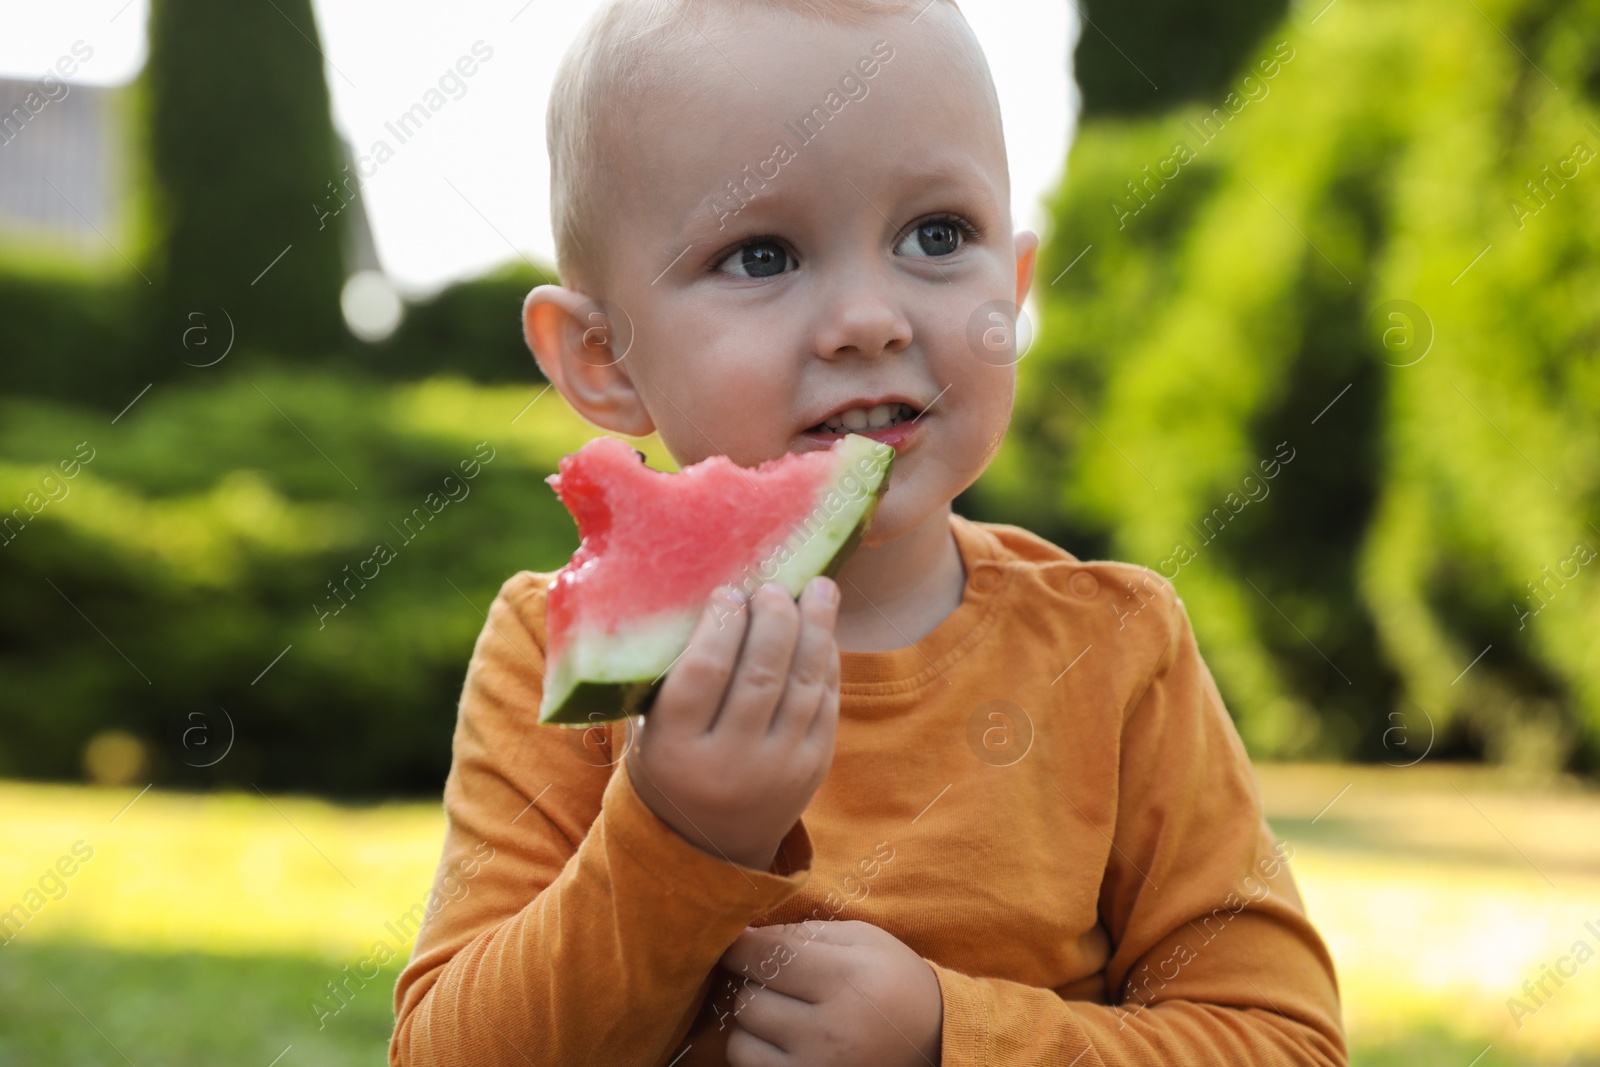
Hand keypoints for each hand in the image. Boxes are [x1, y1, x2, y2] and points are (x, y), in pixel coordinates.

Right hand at [625, 578, 840, 870]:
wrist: (711, 842)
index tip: (728, 591)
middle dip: (774, 619)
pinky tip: (824, 627)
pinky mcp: (814, 767)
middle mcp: (731, 763)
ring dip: (815, 628)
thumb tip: (713, 594)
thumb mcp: (652, 728)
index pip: (704, 674)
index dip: (721, 626)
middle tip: (774, 585)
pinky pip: (827, 701)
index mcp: (677, 750)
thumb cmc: (673, 759)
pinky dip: (827, 659)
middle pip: (762, 674)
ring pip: (804, 684)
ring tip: (819, 588)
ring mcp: (779, 768)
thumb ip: (673, 674)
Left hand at [714, 920, 942, 1066]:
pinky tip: (784, 1041)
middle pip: (749, 1000)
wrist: (933, 1040)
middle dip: (756, 985)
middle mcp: (830, 1031)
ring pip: (741, 1042)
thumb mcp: (863, 940)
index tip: (734, 942)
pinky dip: (758, 1053)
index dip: (738, 946)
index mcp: (847, 979)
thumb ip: (804, 932)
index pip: (765, 957)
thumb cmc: (893, 981)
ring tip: (784, 1014)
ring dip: (753, 1024)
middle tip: (780, 982)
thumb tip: (745, 934)